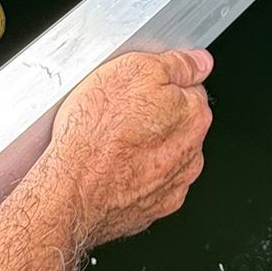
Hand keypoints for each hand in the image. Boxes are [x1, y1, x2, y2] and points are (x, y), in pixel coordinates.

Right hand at [39, 49, 212, 247]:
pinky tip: (110, 167)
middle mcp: (191, 154)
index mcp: (194, 116)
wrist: (72, 189)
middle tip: (119, 115)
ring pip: (163, 156)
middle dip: (154, 117)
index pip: (190, 89)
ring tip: (110, 143)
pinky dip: (133, 176)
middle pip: (177, 124)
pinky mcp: (152, 209)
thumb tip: (200, 61)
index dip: (161, 84)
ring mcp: (172, 184)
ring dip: (144, 148)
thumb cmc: (96, 133)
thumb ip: (177, 64)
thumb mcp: (135, 70)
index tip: (139, 89)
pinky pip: (146, 184)